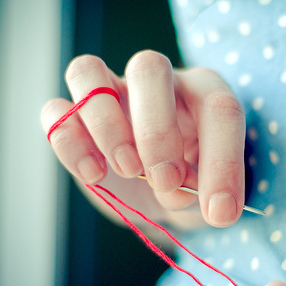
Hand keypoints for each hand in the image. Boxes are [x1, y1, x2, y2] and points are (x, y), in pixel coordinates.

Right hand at [41, 51, 245, 228]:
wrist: (165, 190)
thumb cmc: (194, 181)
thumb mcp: (209, 190)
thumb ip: (203, 190)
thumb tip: (179, 193)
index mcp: (204, 93)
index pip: (219, 109)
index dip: (222, 162)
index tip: (219, 211)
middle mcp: (158, 83)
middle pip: (148, 68)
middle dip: (157, 131)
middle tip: (166, 180)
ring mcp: (112, 94)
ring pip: (88, 72)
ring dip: (107, 126)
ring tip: (127, 170)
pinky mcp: (77, 118)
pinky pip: (56, 111)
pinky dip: (69, 142)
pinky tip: (95, 174)